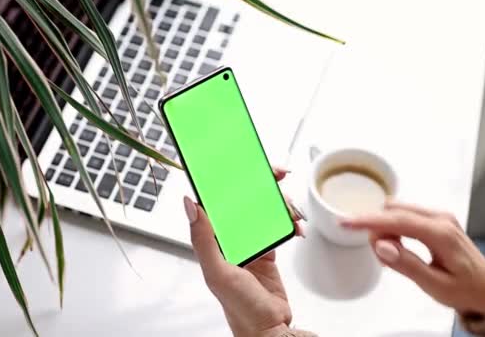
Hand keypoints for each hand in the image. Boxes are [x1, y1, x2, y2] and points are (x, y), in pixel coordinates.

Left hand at [183, 168, 303, 336]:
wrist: (268, 329)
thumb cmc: (239, 308)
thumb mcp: (218, 271)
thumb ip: (203, 238)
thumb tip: (190, 205)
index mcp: (212, 240)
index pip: (216, 200)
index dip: (227, 179)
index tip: (239, 163)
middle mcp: (229, 239)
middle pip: (243, 199)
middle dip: (260, 183)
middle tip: (276, 174)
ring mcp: (249, 244)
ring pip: (263, 210)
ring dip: (278, 204)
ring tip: (290, 209)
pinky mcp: (267, 251)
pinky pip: (277, 227)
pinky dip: (288, 223)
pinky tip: (294, 227)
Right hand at [342, 201, 484, 317]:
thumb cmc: (465, 289)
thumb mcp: (434, 284)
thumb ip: (406, 264)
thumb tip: (381, 245)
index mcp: (441, 233)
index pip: (397, 220)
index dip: (368, 220)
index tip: (345, 222)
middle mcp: (439, 218)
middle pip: (393, 212)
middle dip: (376, 229)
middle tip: (380, 257)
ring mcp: (438, 216)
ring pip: (396, 211)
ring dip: (384, 229)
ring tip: (390, 256)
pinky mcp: (434, 218)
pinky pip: (404, 215)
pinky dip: (393, 228)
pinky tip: (396, 247)